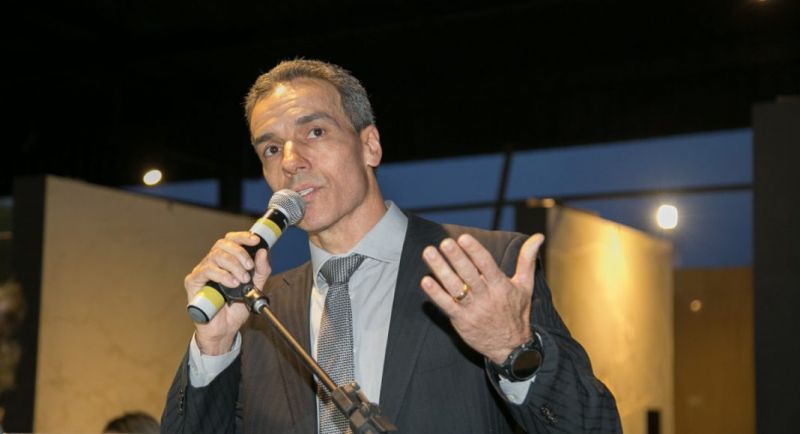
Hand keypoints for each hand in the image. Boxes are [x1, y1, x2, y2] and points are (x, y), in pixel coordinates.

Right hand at [184, 231, 271, 354]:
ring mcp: (202, 271)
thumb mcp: (255, 287)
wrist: (225, 330)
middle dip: (240, 253)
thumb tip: (263, 252)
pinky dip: (222, 275)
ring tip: (242, 280)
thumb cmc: (236, 309)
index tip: (255, 240)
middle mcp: (212, 263)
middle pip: (222, 244)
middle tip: (249, 268)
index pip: (231, 240)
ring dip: (233, 265)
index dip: (243, 236)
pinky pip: (206, 270)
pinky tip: (232, 283)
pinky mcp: (193, 282)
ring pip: (215, 256)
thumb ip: (261, 270)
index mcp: (226, 261)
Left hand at [420, 233, 544, 363]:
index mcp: (501, 286)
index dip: (475, 251)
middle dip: (456, 257)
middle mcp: (486, 297)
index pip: (487, 265)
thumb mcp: (525, 285)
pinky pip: (446, 305)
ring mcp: (472, 309)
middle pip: (469, 274)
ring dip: (440, 269)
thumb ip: (527, 259)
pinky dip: (435, 293)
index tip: (463, 238)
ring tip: (428, 252)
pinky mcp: (461, 320)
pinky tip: (425, 280)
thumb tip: (538, 236)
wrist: (511, 348)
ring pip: (454, 287)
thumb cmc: (517, 312)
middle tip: (444, 242)